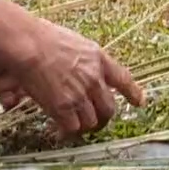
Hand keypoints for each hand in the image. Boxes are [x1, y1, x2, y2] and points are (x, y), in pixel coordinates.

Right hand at [0, 0, 144, 135]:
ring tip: (73, 127)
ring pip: (91, 122)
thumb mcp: (71, 42)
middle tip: (95, 122)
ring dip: (84, 127)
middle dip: (103, 118)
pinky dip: (67, 132)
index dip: (133, 92)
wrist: (28, 45)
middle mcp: (94, 79)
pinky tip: (59, 131)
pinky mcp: (63, 107)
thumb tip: (74, 71)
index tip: (140, 102)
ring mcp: (80, 94)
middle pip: (109, 108)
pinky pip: (72, 128)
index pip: (123, 79)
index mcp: (98, 59)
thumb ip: (79, 60)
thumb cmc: (41, 37)